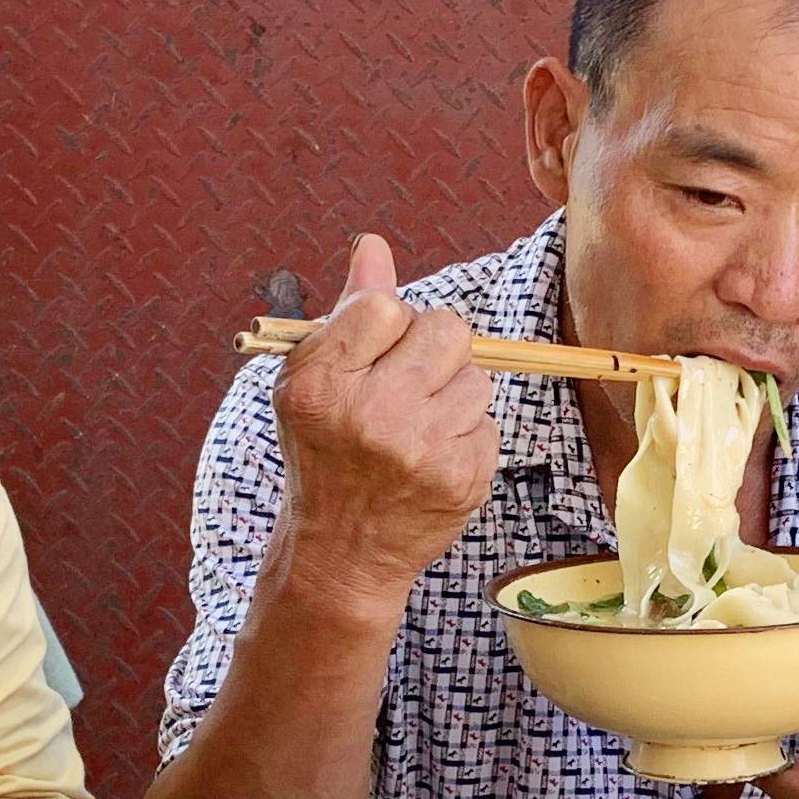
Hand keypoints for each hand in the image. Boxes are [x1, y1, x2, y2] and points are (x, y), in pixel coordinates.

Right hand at [269, 231, 496, 609]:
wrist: (340, 554)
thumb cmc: (323, 452)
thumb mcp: (311, 382)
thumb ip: (347, 312)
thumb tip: (373, 244)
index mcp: (322, 384)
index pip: (385, 306)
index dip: (386, 325)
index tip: (373, 355)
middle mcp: (371, 414)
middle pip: (447, 329)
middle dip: (431, 349)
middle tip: (405, 384)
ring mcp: (421, 450)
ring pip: (476, 377)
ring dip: (451, 394)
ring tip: (415, 427)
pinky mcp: (462, 479)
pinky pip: (487, 422)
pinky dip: (464, 435)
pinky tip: (430, 458)